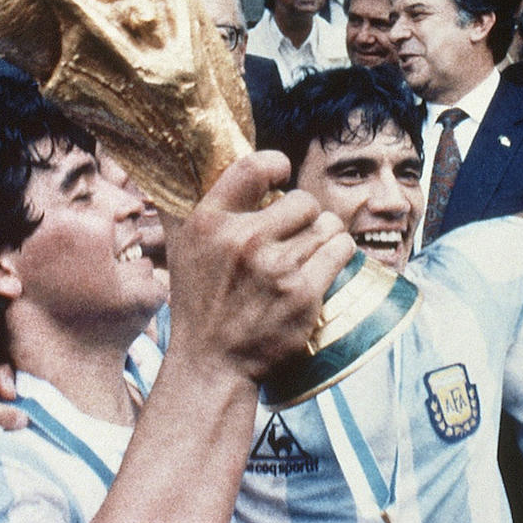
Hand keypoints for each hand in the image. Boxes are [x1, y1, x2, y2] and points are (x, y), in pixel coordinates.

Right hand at [163, 150, 352, 382]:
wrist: (212, 362)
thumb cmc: (198, 300)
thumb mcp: (181, 247)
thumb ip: (183, 205)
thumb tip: (183, 160)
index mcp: (210, 221)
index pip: (255, 166)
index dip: (276, 166)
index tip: (280, 178)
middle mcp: (243, 240)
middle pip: (303, 201)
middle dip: (303, 216)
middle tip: (291, 236)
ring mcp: (276, 268)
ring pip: (328, 225)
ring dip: (324, 236)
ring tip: (308, 252)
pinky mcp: (303, 294)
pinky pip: (341, 250)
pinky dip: (338, 254)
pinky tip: (324, 263)